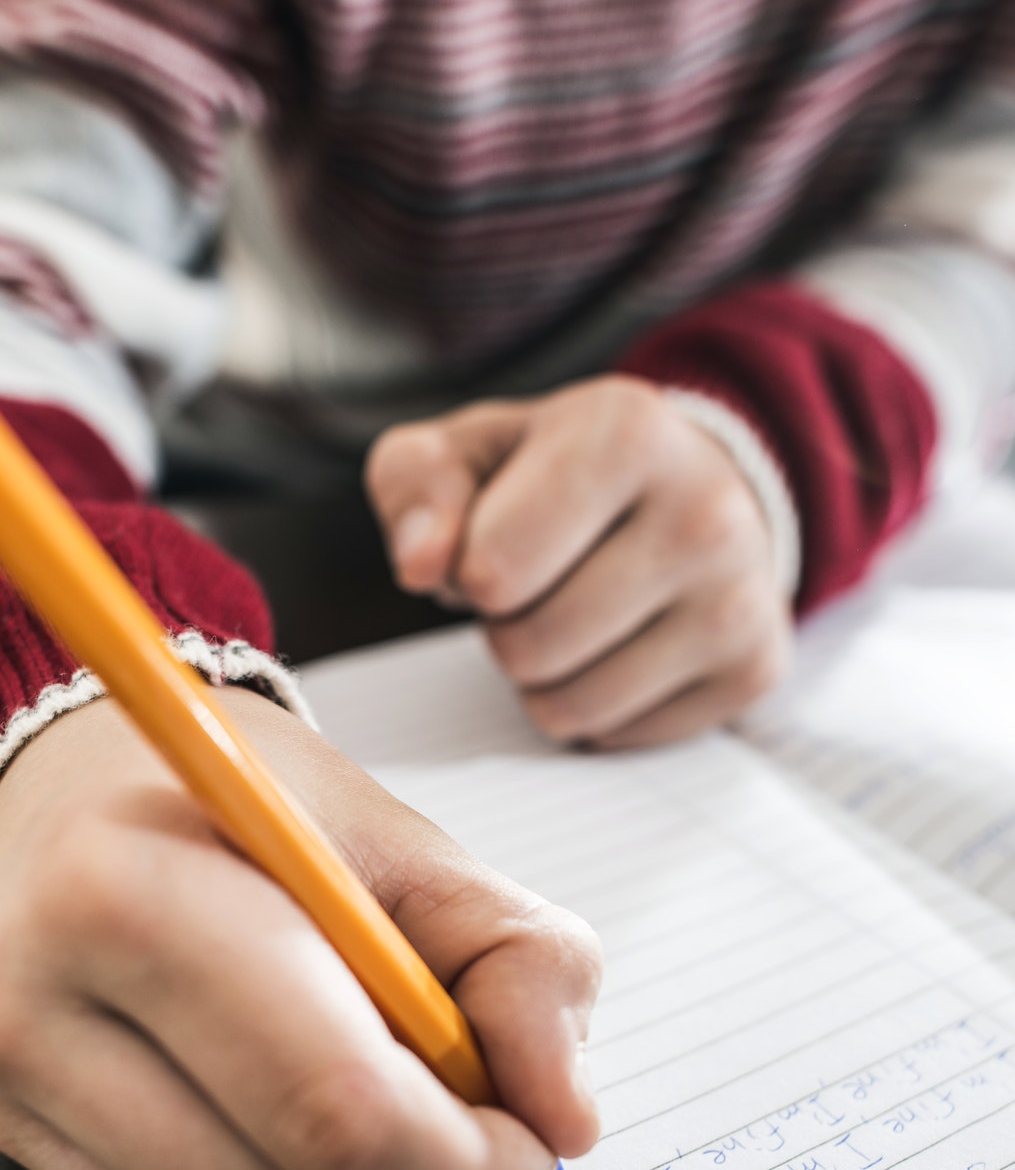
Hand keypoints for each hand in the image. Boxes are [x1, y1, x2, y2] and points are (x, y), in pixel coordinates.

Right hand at [0, 691, 601, 1169]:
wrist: (75, 779)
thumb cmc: (250, 808)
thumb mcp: (412, 843)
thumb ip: (522, 966)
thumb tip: (562, 1118)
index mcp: (122, 886)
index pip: (331, 1106)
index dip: (466, 1163)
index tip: (527, 1139)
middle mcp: (22, 997)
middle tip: (472, 1135)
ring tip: (372, 1115)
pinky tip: (294, 1137)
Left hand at [367, 376, 791, 747]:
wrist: (693, 487)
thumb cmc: (559, 474)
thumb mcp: (468, 452)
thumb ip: (415, 487)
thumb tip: (421, 564)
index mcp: (627, 431)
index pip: (490, 571)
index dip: (467, 571)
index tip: (499, 537)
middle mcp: (705, 510)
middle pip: (526, 648)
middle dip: (505, 628)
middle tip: (538, 585)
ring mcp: (741, 598)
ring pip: (569, 707)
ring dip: (543, 678)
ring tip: (573, 615)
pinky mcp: (754, 670)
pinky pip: (617, 738)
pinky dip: (597, 708)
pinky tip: (621, 646)